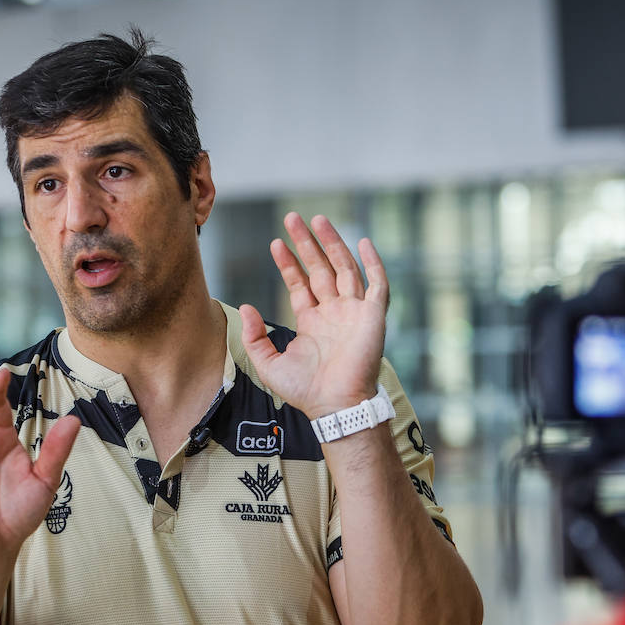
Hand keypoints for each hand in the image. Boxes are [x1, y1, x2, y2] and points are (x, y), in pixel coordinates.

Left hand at [240, 212, 388, 419]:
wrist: (336, 406)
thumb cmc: (305, 391)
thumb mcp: (268, 363)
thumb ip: (255, 336)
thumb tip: (246, 307)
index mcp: (313, 322)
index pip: (300, 283)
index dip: (288, 263)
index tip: (275, 243)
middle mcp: (334, 312)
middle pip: (321, 268)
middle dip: (307, 243)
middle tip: (293, 218)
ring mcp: (355, 312)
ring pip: (345, 268)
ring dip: (332, 243)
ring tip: (317, 220)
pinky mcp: (374, 316)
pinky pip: (377, 284)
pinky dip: (373, 263)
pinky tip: (364, 242)